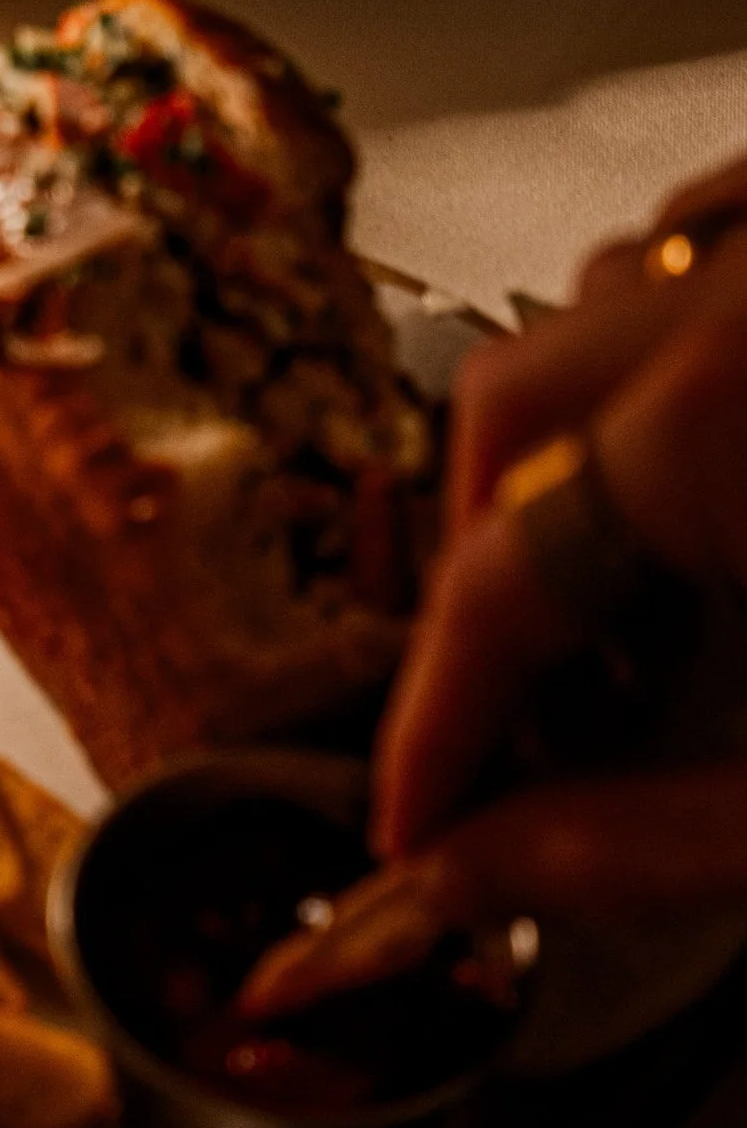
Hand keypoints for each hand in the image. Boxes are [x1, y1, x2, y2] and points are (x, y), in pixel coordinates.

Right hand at [370, 162, 746, 928]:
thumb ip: (642, 844)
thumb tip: (472, 873)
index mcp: (729, 409)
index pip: (500, 578)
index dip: (439, 721)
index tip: (413, 819)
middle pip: (516, 409)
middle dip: (494, 572)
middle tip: (523, 721)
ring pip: (605, 308)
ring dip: (579, 452)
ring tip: (644, 609)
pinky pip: (703, 254)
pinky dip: (673, 357)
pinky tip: (720, 469)